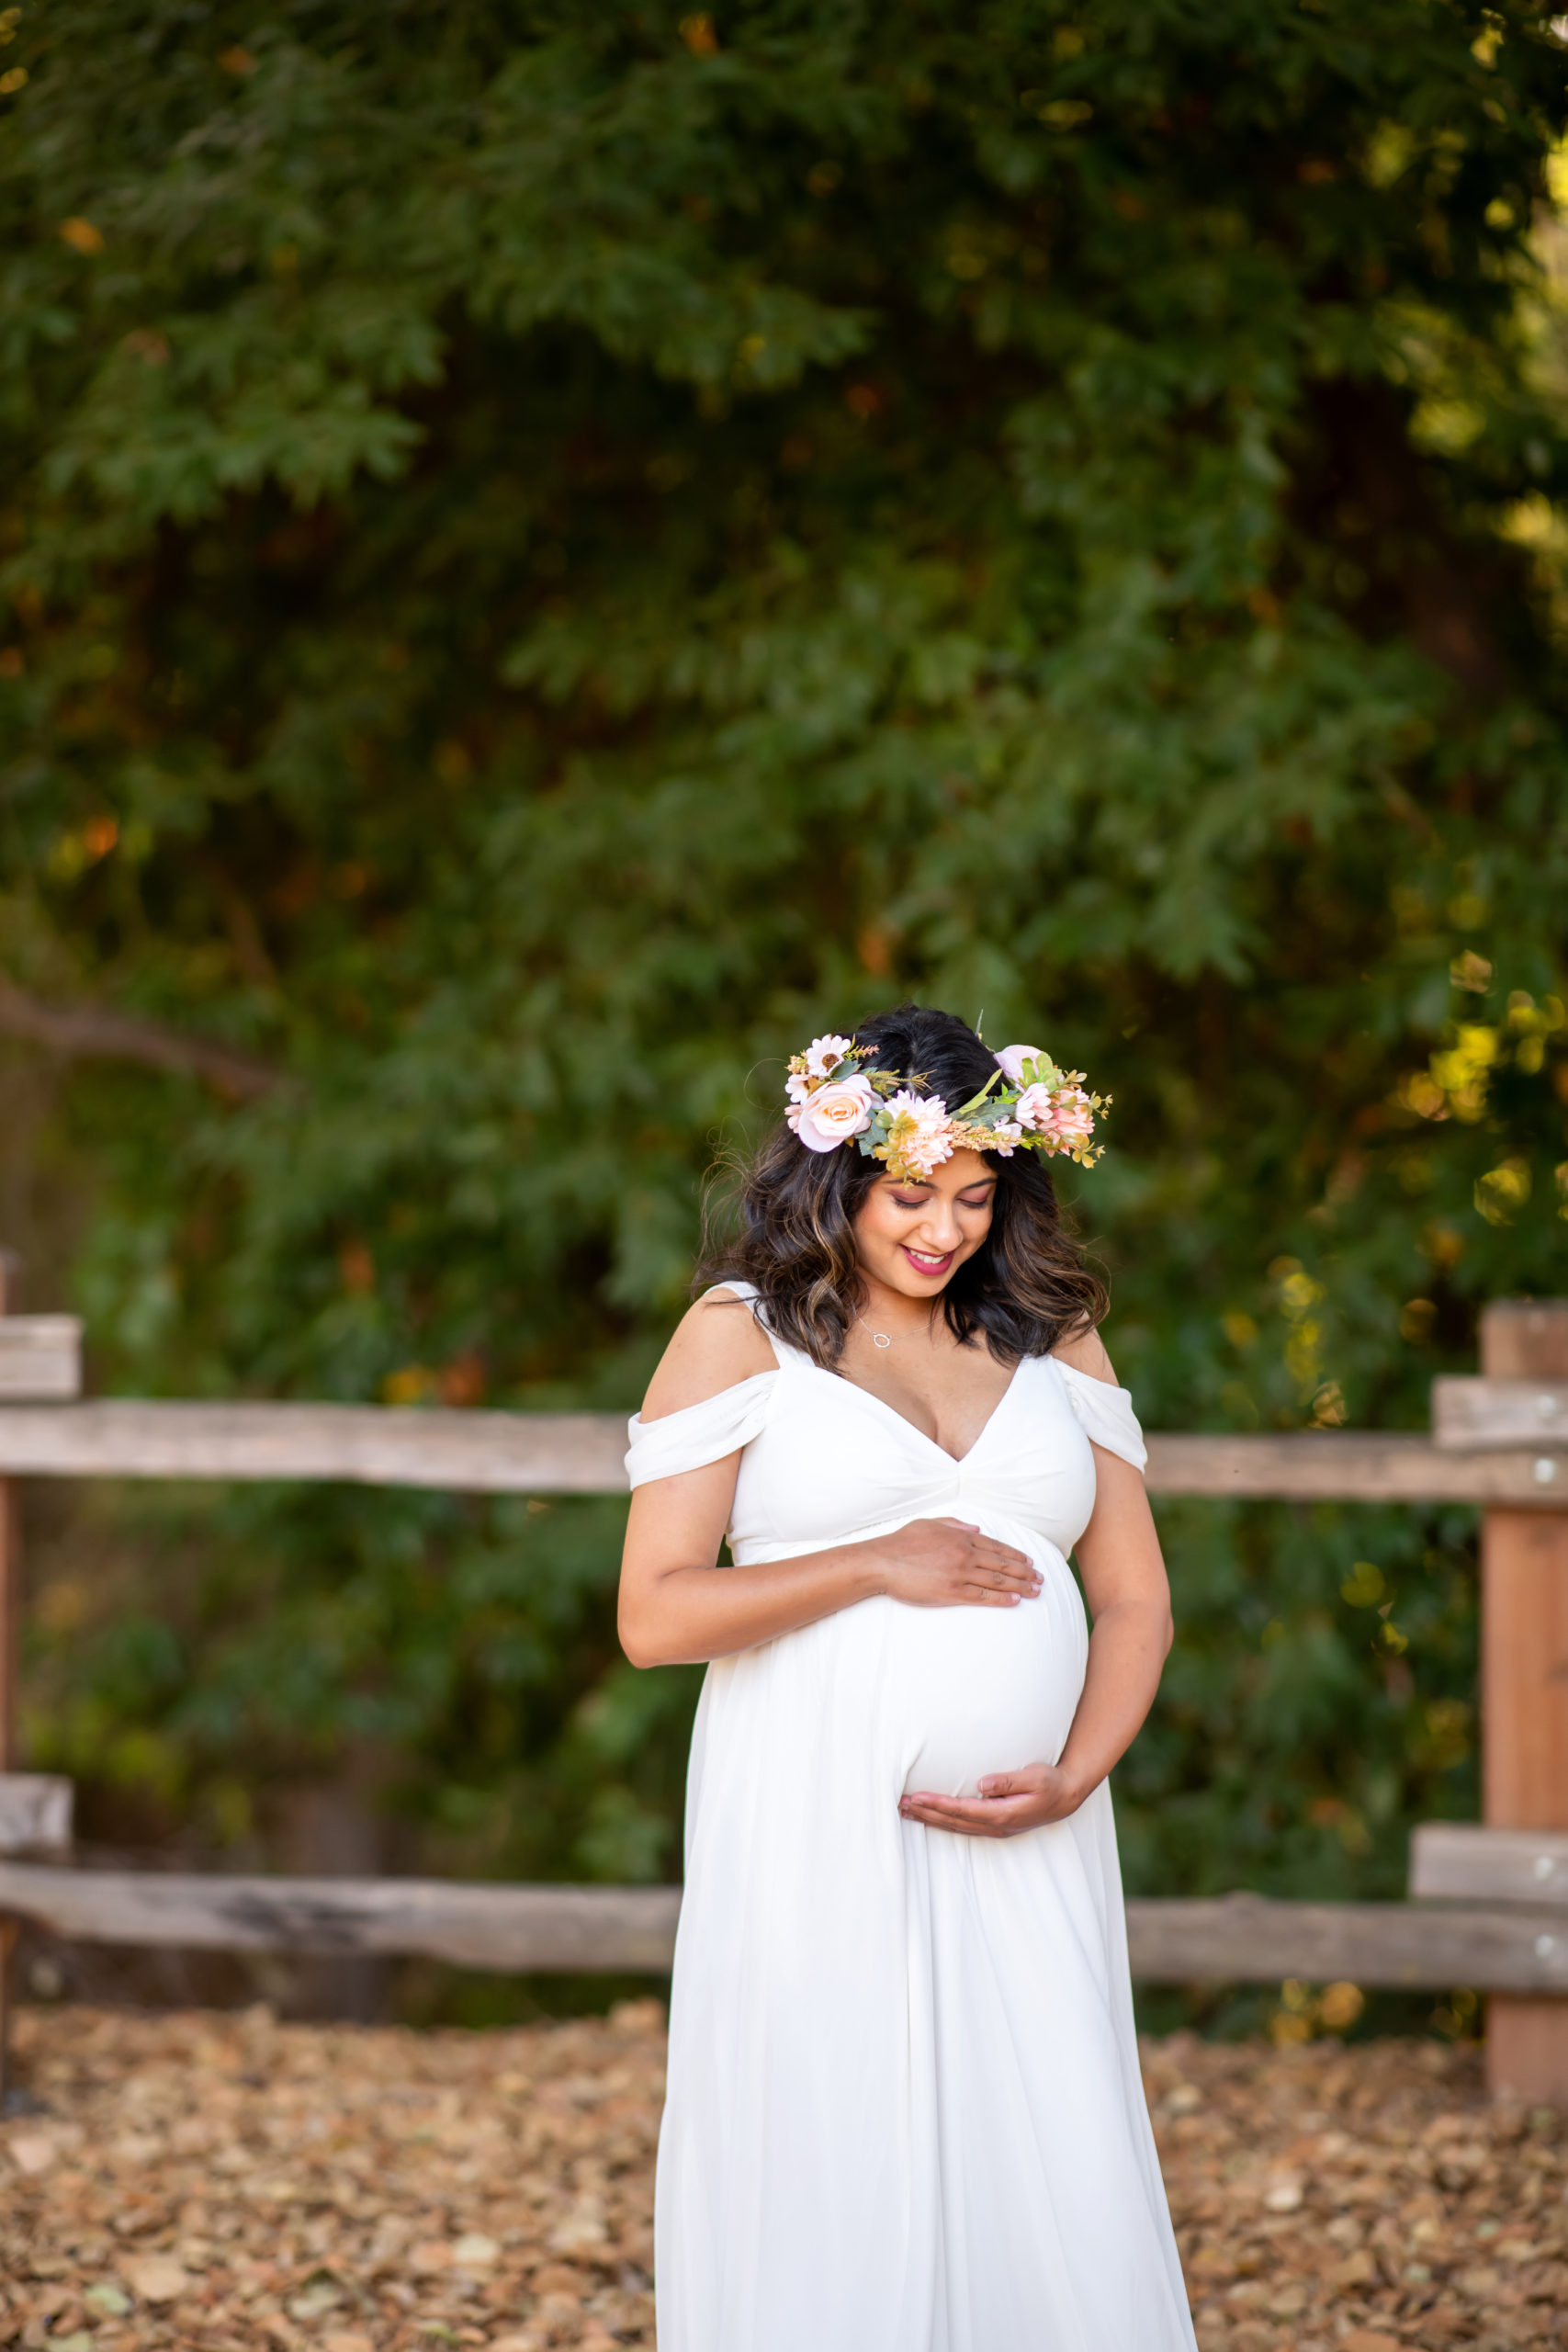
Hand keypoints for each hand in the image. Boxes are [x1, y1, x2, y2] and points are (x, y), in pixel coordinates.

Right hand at [872, 1518, 1041, 1609]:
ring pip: (997, 1580)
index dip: (1015, 1555)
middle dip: (1025, 1572)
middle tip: (1040, 1579)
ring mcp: (959, 1573)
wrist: (882, 1562)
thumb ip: (955, 1524)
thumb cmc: (902, 1542)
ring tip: (1035, 1591)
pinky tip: (1014, 1601)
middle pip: (1002, 1564)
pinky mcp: (952, 1592)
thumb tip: (976, 1529)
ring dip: (1020, 1586)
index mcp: (960, 1536)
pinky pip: (982, 1596)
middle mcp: (965, 1554)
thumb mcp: (930, 1523)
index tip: (1029, 1562)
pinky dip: (1001, 1598)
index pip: (996, 1546)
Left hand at [899, 1761, 1089, 1836]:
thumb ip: (1008, 1780)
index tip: (917, 1796)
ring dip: (931, 1819)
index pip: (962, 1810)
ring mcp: (995, 1829)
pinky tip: (931, 1817)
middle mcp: (995, 1826)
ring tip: (907, 1812)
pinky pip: (963, 1827)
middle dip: (926, 1813)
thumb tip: (983, 1784)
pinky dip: (943, 1822)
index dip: (938, 1804)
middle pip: (953, 1821)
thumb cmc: (1050, 1783)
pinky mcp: (995, 1826)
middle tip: (900, 1805)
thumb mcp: (1034, 1776)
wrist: (1065, 1797)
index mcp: (1002, 1814)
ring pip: (956, 1827)